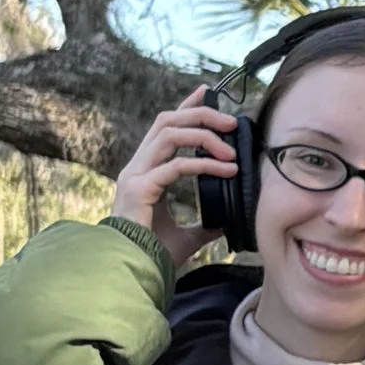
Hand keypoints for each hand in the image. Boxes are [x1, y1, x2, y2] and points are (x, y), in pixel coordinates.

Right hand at [110, 87, 236, 269]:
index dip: (186, 106)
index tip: (208, 91)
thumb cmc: (153, 254)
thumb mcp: (187, 235)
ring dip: (204, 136)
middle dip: (201, 114)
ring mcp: (135, 176)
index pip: (165, 128)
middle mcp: (137, 167)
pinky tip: (227, 171)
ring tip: (232, 152)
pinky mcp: (139, 189)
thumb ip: (206, 223)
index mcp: (145, 172)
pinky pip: (175, 166)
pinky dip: (205, 165)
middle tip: (232, 122)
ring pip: (168, 134)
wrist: (133, 273)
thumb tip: (228, 219)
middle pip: (166, 121)